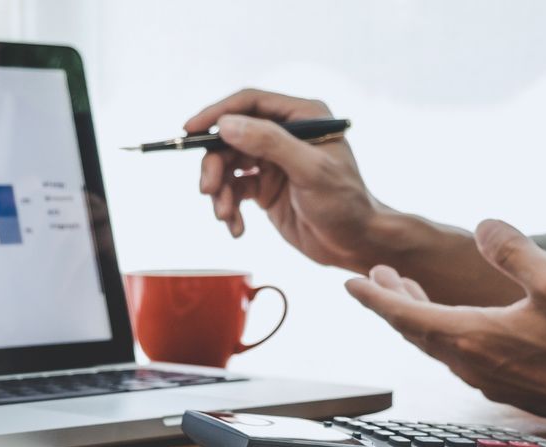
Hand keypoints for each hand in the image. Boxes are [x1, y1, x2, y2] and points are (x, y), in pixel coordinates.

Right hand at [186, 89, 388, 269]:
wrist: (355, 245)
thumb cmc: (344, 204)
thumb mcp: (310, 170)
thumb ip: (269, 143)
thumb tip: (226, 125)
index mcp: (302, 117)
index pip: (250, 103)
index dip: (217, 113)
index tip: (190, 130)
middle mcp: (286, 134)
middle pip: (232, 137)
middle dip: (215, 164)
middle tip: (207, 190)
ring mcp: (274, 161)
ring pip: (228, 165)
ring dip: (219, 190)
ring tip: (224, 215)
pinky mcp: (266, 188)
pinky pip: (234, 191)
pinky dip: (228, 208)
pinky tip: (235, 228)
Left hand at [344, 219, 545, 433]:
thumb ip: (513, 249)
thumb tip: (483, 226)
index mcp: (474, 335)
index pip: (407, 315)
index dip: (376, 297)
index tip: (351, 283)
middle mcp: (473, 363)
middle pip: (415, 331)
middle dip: (392, 301)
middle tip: (376, 277)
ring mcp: (488, 378)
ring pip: (437, 345)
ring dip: (417, 317)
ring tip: (407, 292)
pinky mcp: (506, 386)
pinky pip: (459, 356)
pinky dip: (442, 332)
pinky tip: (457, 321)